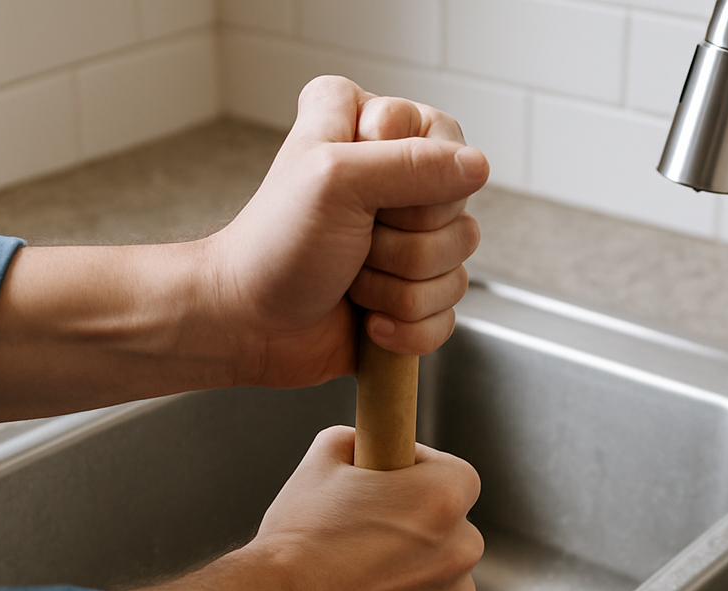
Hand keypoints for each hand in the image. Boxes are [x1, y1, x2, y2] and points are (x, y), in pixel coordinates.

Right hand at [124, 427, 482, 590]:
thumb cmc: (296, 543)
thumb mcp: (320, 463)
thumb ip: (356, 444)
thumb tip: (362, 446)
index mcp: (441, 496)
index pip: (455, 475)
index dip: (422, 477)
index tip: (394, 486)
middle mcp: (461, 548)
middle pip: (452, 529)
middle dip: (419, 529)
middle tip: (370, 535)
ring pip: (444, 576)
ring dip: (416, 574)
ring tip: (363, 577)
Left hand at [205, 76, 489, 387]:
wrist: (249, 325)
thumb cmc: (275, 246)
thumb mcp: (337, 180)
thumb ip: (413, 163)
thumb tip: (478, 167)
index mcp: (373, 125)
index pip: (444, 139)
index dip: (409, 175)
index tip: (355, 189)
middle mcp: (396, 177)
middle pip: (458, 209)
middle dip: (404, 243)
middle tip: (355, 244)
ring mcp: (409, 239)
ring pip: (458, 266)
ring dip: (399, 289)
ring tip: (352, 282)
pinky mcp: (415, 292)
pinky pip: (449, 313)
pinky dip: (407, 328)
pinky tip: (368, 321)